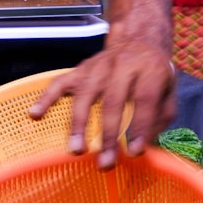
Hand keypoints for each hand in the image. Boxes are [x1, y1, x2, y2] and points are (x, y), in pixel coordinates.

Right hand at [29, 37, 176, 168]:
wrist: (138, 39)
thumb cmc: (153, 75)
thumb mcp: (168, 94)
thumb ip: (158, 120)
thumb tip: (143, 149)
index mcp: (149, 69)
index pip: (144, 99)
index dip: (140, 127)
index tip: (134, 153)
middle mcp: (122, 64)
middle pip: (112, 101)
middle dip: (107, 135)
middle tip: (104, 163)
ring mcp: (97, 66)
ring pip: (84, 95)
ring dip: (79, 124)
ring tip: (75, 150)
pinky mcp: (80, 69)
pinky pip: (59, 83)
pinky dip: (45, 98)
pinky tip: (34, 115)